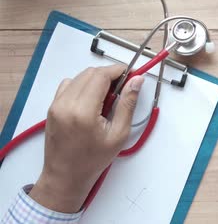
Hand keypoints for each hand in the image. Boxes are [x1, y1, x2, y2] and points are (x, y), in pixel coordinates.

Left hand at [29, 66, 143, 212]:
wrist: (65, 176)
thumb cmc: (94, 159)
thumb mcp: (119, 134)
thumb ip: (128, 104)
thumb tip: (137, 80)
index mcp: (83, 111)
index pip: (101, 76)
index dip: (119, 70)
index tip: (132, 73)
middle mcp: (66, 103)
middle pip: (90, 73)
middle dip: (109, 74)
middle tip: (123, 87)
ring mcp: (56, 104)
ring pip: (80, 77)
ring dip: (96, 79)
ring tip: (108, 97)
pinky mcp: (52, 107)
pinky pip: (68, 85)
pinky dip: (83, 85)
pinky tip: (91, 100)